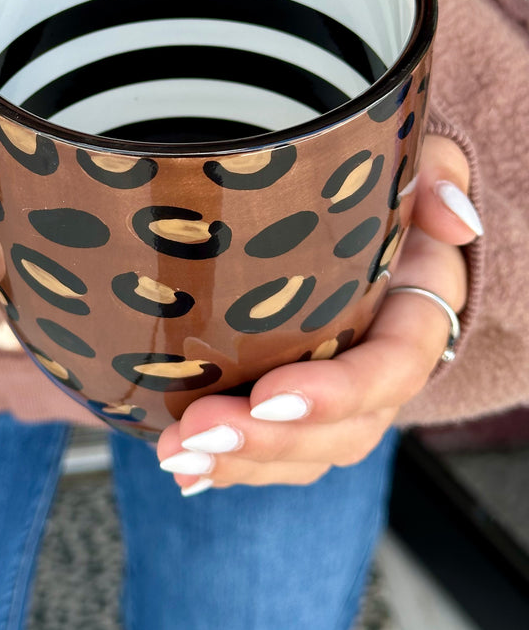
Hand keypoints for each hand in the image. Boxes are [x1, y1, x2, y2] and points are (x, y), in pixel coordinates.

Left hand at [157, 134, 478, 493]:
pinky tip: (183, 468)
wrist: (356, 213)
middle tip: (201, 432)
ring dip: (240, 463)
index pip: (390, 368)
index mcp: (415, 312)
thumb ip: (438, 173)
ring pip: (305, 452)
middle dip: (271, 441)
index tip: (270, 395)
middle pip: (344, 429)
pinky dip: (230, 465)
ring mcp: (340, 394)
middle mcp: (381, 366)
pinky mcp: (298, 402)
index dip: (337, 391)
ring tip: (177, 455)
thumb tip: (452, 214)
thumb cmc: (384, 186)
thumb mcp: (418, 161)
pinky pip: (276, 451)